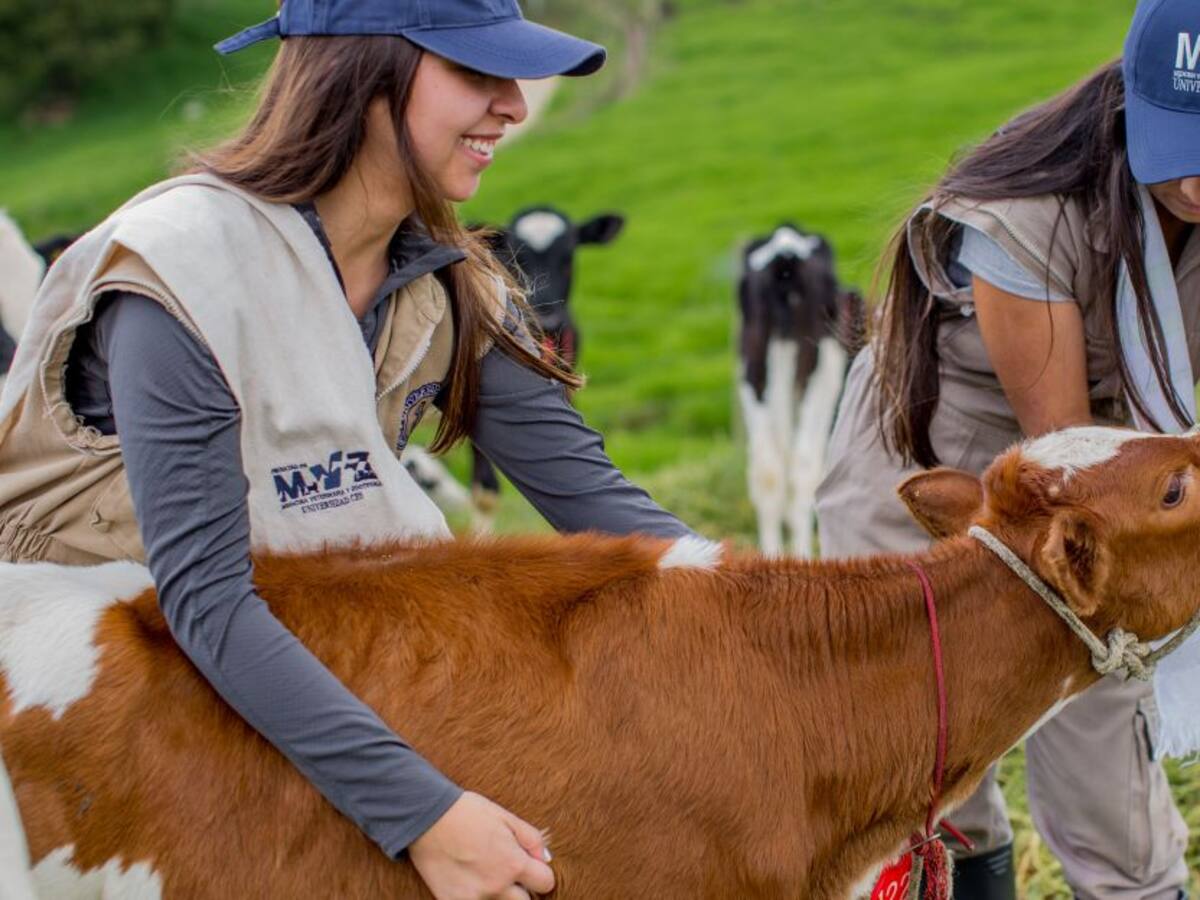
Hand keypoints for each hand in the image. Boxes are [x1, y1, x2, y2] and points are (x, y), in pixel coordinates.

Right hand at [409, 791, 554, 899]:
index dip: (540, 874)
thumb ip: (532, 839)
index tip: (530, 868)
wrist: (426, 817)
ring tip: (486, 875)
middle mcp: (496, 886)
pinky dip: (477, 897)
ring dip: (500, 895)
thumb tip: (546, 860)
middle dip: (521, 889)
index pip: (545, 883)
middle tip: (506, 873)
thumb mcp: (506, 817)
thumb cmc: (467, 812)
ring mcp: (474, 898)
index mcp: (513, 864)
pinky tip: (469, 882)